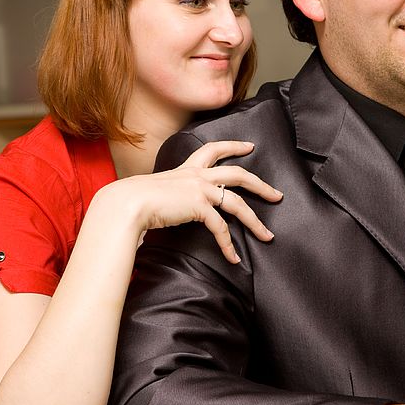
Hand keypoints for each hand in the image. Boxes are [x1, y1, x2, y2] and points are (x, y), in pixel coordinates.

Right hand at [96, 141, 282, 263]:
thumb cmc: (134, 200)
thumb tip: (176, 204)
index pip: (214, 149)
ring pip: (238, 202)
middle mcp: (197, 175)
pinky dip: (228, 246)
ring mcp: (200, 189)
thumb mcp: (157, 190)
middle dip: (260, 184)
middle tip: (277, 195)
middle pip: (238, 174)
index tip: (250, 146)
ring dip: (255, 221)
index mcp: (187, 169)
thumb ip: (172, 194)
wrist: (127, 203)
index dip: (234, 146)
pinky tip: (234, 258)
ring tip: (267, 235)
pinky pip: (221, 228)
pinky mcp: (199, 206)